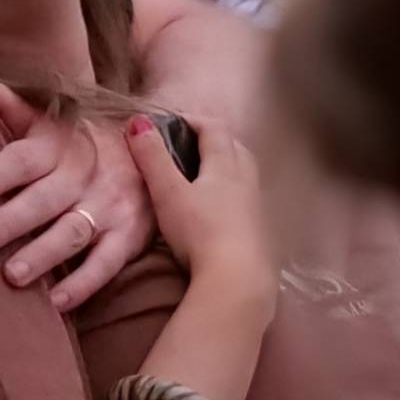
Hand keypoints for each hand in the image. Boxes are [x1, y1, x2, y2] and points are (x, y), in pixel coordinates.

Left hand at [0, 69, 156, 310]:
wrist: (158, 143)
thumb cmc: (83, 136)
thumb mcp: (49, 116)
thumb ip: (4, 101)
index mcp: (59, 144)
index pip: (22, 159)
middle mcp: (84, 174)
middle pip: (44, 198)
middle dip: (11, 220)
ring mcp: (110, 205)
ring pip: (73, 231)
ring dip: (43, 254)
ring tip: (11, 276)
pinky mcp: (130, 234)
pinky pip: (108, 262)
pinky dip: (84, 283)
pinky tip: (56, 302)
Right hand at [125, 113, 266, 278]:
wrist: (238, 280)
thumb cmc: (200, 231)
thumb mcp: (168, 193)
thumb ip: (153, 158)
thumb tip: (138, 121)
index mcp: (225, 164)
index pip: (213, 129)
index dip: (192, 120)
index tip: (170, 122)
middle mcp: (247, 179)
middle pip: (235, 147)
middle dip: (214, 140)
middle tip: (190, 145)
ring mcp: (257, 206)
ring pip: (245, 173)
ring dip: (227, 166)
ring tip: (205, 176)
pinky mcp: (260, 232)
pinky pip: (248, 201)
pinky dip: (233, 195)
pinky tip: (220, 211)